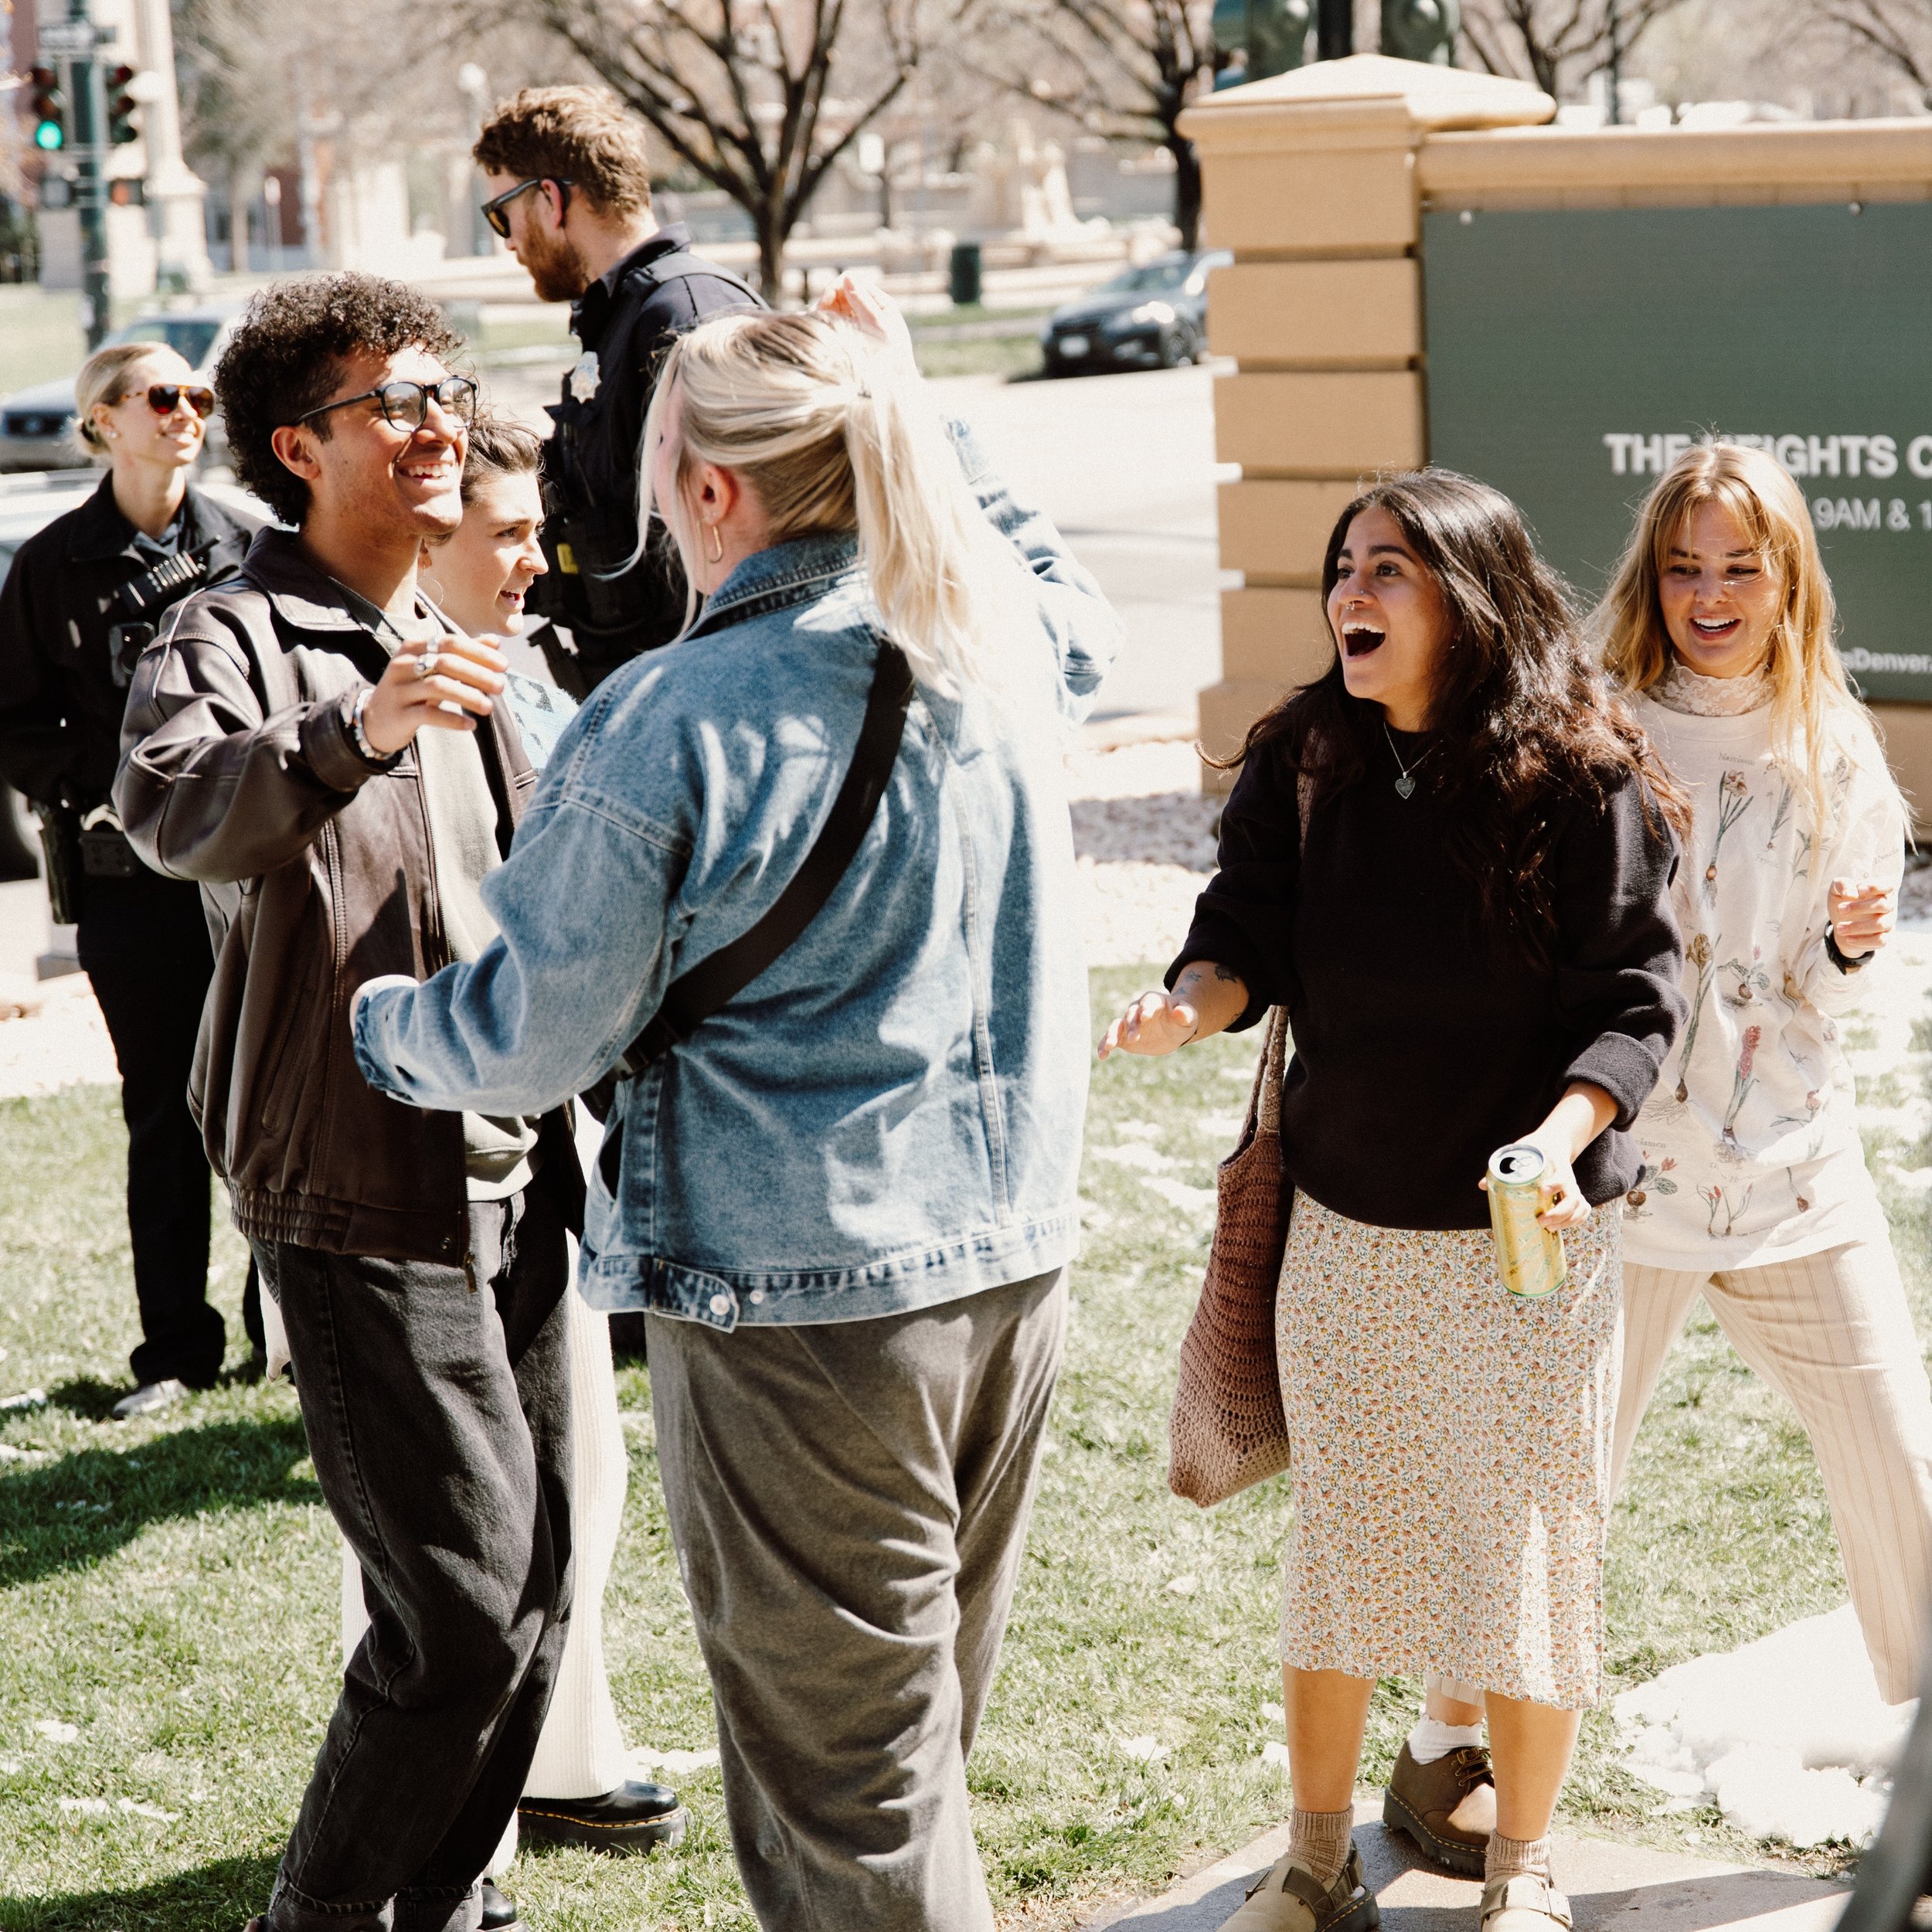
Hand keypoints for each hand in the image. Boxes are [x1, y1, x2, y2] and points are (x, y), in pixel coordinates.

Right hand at [362, 634, 505, 755]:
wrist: (375, 720)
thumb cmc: (412, 690)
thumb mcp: (434, 668)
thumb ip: (463, 654)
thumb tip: (495, 641)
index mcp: (413, 647)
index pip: (450, 642)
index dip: (479, 652)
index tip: (504, 665)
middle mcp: (403, 664)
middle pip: (446, 663)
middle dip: (478, 674)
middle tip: (501, 686)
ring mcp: (398, 689)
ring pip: (438, 687)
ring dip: (468, 696)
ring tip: (489, 707)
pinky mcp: (398, 715)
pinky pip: (428, 715)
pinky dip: (452, 720)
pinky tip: (470, 725)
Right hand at [815, 272, 917, 380]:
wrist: (897, 385)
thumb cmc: (892, 356)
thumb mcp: (878, 326)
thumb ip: (863, 302)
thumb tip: (847, 278)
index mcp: (881, 302)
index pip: (851, 281)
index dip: (834, 288)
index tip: (823, 304)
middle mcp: (871, 309)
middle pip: (841, 293)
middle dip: (827, 302)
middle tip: (817, 318)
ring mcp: (862, 322)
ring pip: (837, 308)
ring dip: (825, 313)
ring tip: (817, 326)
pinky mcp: (854, 335)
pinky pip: (837, 322)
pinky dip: (828, 324)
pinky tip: (821, 333)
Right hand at [1098, 989, 1198, 1059]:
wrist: (1173, 1031)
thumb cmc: (1182, 1021)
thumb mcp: (1189, 1017)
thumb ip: (1185, 1014)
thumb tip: (1179, 1012)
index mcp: (1153, 1001)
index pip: (1148, 1002)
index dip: (1146, 1008)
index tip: (1145, 1017)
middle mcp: (1137, 1010)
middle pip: (1131, 1014)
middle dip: (1132, 1025)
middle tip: (1136, 1038)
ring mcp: (1129, 1024)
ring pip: (1116, 1026)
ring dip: (1112, 1034)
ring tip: (1111, 1046)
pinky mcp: (1124, 1037)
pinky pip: (1111, 1039)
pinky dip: (1104, 1045)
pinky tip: (1102, 1055)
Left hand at [1477, 1144, 1591, 1231]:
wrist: (1555, 1141)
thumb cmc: (1536, 1148)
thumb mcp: (1520, 1150)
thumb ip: (1503, 1166)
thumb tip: (1481, 1185)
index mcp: (1557, 1166)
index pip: (1562, 1176)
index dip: (1555, 1185)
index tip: (1542, 1191)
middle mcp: (1569, 1179)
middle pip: (1573, 1198)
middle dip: (1560, 1213)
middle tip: (1541, 1221)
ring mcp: (1573, 1188)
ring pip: (1580, 1207)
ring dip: (1568, 1221)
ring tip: (1550, 1228)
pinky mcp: (1573, 1195)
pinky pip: (1583, 1210)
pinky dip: (1577, 1221)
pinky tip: (1561, 1228)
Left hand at [1828, 878, 1893, 959]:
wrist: (1841, 926)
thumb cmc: (1842, 903)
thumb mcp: (1836, 891)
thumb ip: (1842, 885)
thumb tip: (1852, 894)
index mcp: (1880, 890)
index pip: (1888, 885)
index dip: (1876, 886)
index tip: (1859, 890)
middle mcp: (1888, 905)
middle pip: (1883, 904)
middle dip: (1859, 907)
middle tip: (1839, 910)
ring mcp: (1888, 921)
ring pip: (1881, 924)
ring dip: (1857, 927)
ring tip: (1839, 928)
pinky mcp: (1885, 937)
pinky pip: (1881, 940)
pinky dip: (1863, 940)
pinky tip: (1848, 939)